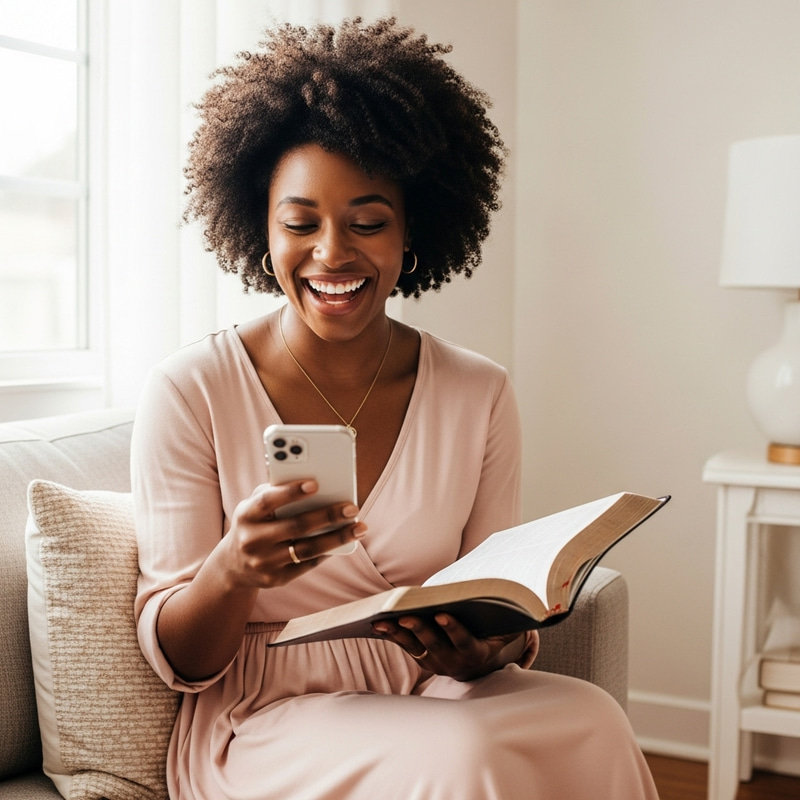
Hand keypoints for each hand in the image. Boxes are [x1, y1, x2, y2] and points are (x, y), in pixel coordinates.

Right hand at [221, 479, 365, 590]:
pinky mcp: (276, 579)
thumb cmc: (254, 523)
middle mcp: (252, 540)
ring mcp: (264, 562)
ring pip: (307, 549)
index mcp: (246, 515)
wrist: (233, 565)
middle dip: (327, 516)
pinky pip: (308, 564)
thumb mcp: (254, 505)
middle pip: (295, 527)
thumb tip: (315, 483)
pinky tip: (345, 541)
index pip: (268, 501)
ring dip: (337, 538)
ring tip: (359, 527)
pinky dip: (328, 552)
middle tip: (352, 507)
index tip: (315, 483)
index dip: (291, 492)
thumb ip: (276, 492)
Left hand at [372, 613, 526, 681]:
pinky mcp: (421, 659)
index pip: (462, 640)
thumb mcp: (505, 633)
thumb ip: (513, 620)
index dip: (452, 628)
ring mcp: (435, 662)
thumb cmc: (492, 637)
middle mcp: (454, 662)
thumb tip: (530, 601)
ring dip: (397, 633)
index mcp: (475, 652)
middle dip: (419, 628)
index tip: (441, 614)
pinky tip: (377, 624)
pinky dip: (391, 635)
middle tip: (405, 615)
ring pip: (414, 646)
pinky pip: (404, 646)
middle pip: (434, 644)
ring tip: (381, 620)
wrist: (479, 667)